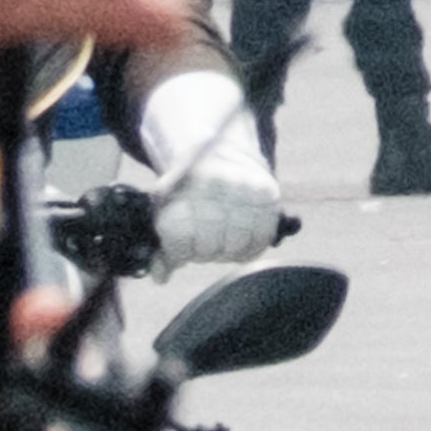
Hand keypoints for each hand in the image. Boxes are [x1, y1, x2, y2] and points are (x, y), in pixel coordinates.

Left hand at [133, 71, 285, 263]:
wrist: (218, 152)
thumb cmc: (185, 192)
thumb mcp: (164, 210)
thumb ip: (161, 246)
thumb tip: (161, 277)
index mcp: (181, 187)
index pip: (180, 240)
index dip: (178, 252)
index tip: (179, 246)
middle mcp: (213, 185)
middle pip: (209, 248)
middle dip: (203, 252)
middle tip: (202, 242)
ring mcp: (244, 189)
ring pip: (236, 248)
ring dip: (227, 252)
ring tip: (221, 239)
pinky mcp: (268, 195)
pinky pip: (261, 239)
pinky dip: (250, 247)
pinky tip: (241, 239)